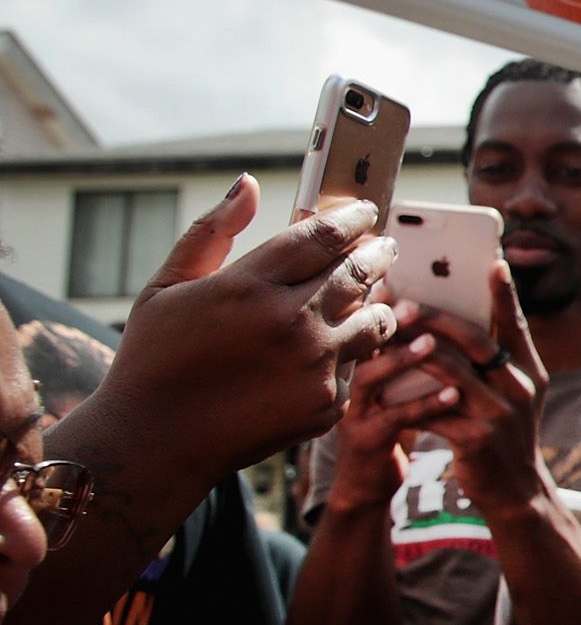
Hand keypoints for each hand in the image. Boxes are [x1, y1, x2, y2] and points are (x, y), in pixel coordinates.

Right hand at [91, 178, 398, 485]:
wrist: (155, 441)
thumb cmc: (154, 357)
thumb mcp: (167, 286)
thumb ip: (212, 232)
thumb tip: (249, 183)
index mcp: (250, 285)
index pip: (323, 236)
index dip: (351, 218)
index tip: (363, 211)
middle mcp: (291, 322)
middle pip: (360, 272)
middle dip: (377, 254)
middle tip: (382, 246)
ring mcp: (315, 366)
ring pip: (375, 320)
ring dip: (377, 302)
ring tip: (369, 296)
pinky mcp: (327, 403)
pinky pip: (355, 365)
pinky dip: (348, 352)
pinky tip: (332, 347)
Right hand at [321, 314, 458, 506]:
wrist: (368, 482)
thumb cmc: (391, 423)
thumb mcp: (397, 383)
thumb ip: (412, 352)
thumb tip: (448, 311)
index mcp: (362, 362)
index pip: (367, 323)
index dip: (379, 300)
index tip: (400, 274)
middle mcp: (352, 380)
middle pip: (360, 343)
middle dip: (385, 320)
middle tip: (414, 302)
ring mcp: (356, 411)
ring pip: (370, 378)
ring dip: (402, 360)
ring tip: (432, 343)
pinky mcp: (367, 440)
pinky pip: (395, 419)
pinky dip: (424, 405)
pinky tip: (451, 395)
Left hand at [403, 264, 552, 511]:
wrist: (515, 491)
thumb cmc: (501, 434)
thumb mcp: (508, 396)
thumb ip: (489, 365)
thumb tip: (446, 325)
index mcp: (529, 373)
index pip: (516, 325)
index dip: (505, 294)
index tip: (494, 261)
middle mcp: (520, 389)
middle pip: (477, 342)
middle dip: (437, 317)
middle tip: (404, 301)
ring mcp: (501, 416)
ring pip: (451, 372)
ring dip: (414, 352)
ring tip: (387, 335)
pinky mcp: (478, 441)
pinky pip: (434, 410)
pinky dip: (407, 396)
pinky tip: (384, 387)